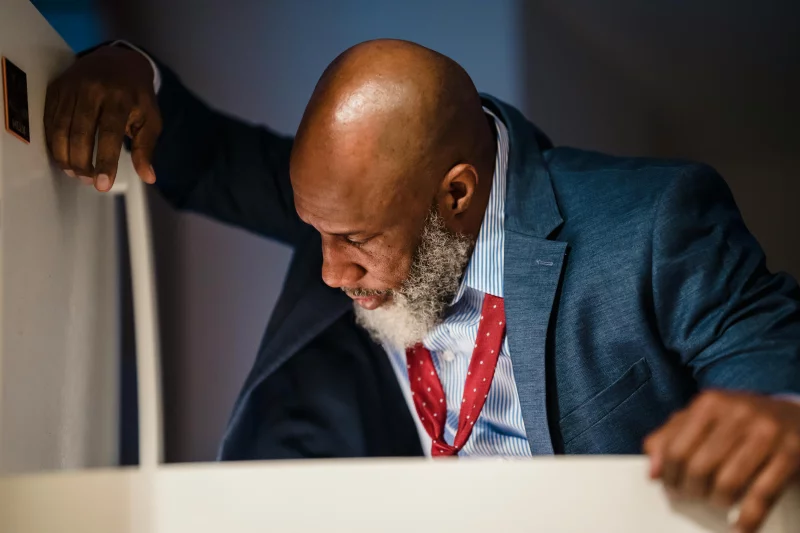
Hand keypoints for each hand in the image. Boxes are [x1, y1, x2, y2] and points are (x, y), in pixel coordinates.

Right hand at [44, 45, 161, 190]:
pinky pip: (49, 118)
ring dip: (64, 156)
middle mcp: (93, 90)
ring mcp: (72, 87)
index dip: (105, 162)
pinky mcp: (57, 87)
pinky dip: (53, 141)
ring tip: (74, 173)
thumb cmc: (137, 95)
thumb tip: (149, 177)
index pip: (109, 134)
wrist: (118, 59)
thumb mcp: (150, 119)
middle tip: (87, 181)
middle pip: (80, 133)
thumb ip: (146, 148)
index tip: (103, 185)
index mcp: (120, 98)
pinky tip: (62, 156)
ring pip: (60, 127)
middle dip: (81, 163)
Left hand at [644, 390, 799, 531]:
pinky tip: (740, 525)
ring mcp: (766, 433)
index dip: (670, 475)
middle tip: (694, 496)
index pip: (676, 449)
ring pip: (727, 483)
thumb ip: (671, 436)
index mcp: (710, 403)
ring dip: (717, 501)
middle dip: (692, 490)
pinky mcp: (790, 454)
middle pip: (699, 468)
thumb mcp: (704, 417)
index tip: (671, 486)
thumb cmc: (741, 419)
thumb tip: (653, 472)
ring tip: (717, 502)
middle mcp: (737, 414)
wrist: (795, 414)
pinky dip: (748, 517)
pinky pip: (762, 495)